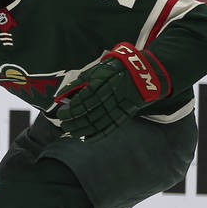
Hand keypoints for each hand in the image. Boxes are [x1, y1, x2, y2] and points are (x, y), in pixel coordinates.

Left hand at [54, 42, 169, 140]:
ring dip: (83, 129)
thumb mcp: (97, 69)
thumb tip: (60, 95)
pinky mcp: (127, 113)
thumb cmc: (116, 68)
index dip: (71, 109)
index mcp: (104, 82)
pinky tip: (86, 139)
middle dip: (75, 121)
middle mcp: (112, 95)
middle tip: (63, 124)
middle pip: (90, 112)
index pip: (84, 100)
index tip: (61, 113)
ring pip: (99, 122)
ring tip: (71, 132)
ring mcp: (121, 105)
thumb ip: (79, 83)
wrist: (146, 71)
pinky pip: (111, 126)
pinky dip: (98, 134)